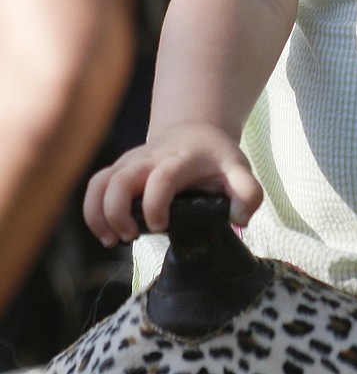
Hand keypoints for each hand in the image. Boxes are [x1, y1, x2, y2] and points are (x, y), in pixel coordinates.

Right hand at [84, 122, 262, 247]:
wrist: (195, 132)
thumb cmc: (216, 158)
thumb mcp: (239, 170)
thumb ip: (248, 193)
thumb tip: (240, 219)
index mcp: (180, 160)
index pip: (161, 179)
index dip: (154, 205)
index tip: (159, 226)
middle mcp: (149, 159)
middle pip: (120, 180)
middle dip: (117, 213)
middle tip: (130, 237)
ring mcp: (130, 163)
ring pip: (100, 183)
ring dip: (98, 214)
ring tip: (113, 240)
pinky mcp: (118, 169)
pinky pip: (94, 186)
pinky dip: (92, 211)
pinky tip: (106, 233)